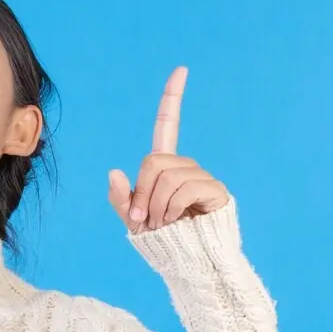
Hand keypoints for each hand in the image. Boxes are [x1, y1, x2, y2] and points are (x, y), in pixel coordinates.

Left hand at [107, 66, 229, 232]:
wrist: (188, 262)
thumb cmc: (162, 240)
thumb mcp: (132, 220)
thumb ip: (120, 199)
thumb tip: (116, 172)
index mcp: (165, 165)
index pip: (167, 124)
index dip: (172, 97)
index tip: (182, 69)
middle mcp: (185, 165)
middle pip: (152, 161)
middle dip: (142, 194)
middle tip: (146, 220)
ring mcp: (202, 176)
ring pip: (165, 178)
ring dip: (156, 207)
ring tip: (164, 223)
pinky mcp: (216, 190)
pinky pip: (183, 190)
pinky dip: (171, 209)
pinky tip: (179, 221)